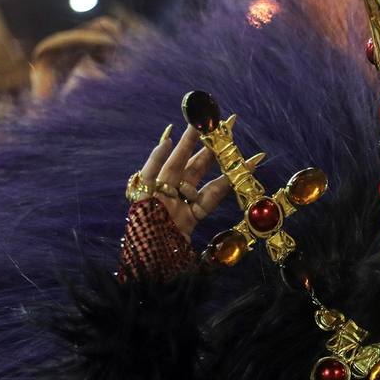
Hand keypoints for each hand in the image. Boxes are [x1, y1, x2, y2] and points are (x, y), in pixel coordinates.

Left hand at [136, 125, 233, 239]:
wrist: (149, 258)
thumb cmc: (142, 226)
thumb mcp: (141, 193)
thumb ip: (154, 166)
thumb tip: (167, 140)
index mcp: (155, 181)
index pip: (174, 155)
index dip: (187, 139)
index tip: (199, 121)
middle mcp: (169, 189)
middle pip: (192, 163)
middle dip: (209, 144)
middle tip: (227, 125)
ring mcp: (182, 202)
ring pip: (205, 179)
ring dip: (222, 163)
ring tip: (238, 148)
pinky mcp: (193, 217)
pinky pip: (210, 199)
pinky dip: (224, 185)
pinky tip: (236, 173)